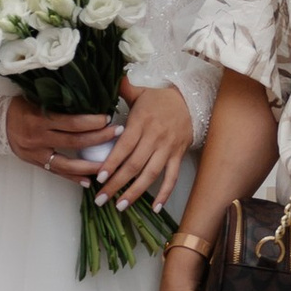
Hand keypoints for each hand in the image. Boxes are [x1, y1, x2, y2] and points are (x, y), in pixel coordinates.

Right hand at [4, 101, 116, 182]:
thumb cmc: (21, 105)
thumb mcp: (36, 96)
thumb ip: (58, 99)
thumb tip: (89, 94)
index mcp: (39, 118)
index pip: (71, 122)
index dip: (91, 122)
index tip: (108, 118)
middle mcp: (38, 137)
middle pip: (74, 141)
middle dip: (98, 138)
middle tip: (118, 133)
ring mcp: (36, 153)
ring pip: (67, 163)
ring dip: (89, 165)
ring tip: (108, 165)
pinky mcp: (35, 162)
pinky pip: (57, 172)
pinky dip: (73, 177)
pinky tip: (88, 180)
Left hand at [99, 81, 194, 209]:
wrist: (191, 99)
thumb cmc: (159, 97)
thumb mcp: (139, 90)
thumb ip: (121, 89)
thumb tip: (102, 82)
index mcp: (141, 122)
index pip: (124, 146)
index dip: (112, 163)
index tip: (99, 177)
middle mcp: (155, 137)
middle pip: (134, 165)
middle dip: (116, 184)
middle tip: (101, 198)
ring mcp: (168, 148)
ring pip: (151, 175)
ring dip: (135, 192)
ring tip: (120, 206)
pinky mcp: (178, 155)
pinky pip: (172, 178)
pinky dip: (164, 194)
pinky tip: (155, 208)